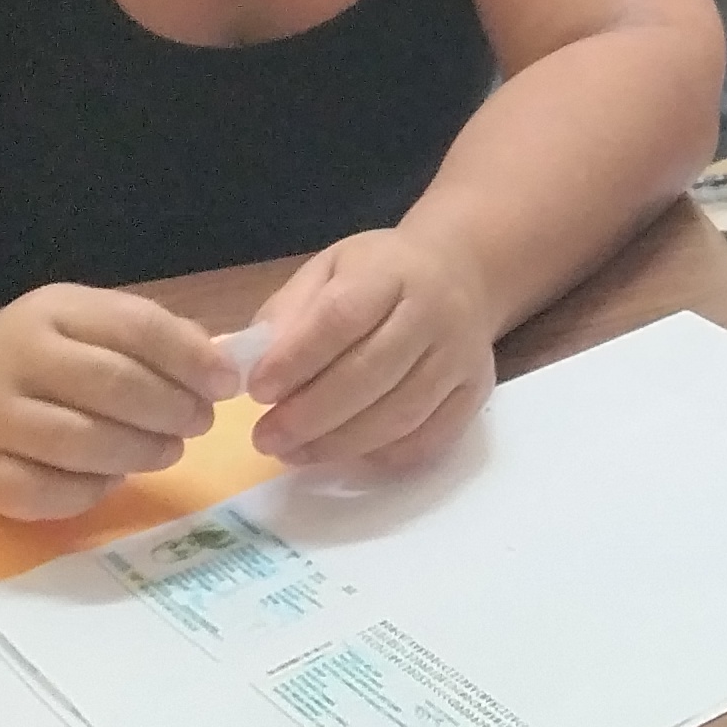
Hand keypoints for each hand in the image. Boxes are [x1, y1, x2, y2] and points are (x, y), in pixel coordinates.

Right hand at [0, 283, 232, 518]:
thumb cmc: (39, 357)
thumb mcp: (86, 324)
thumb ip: (150, 337)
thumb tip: (221, 363)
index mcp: (51, 310)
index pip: (134, 326)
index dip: (190, 357)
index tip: (226, 383)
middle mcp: (13, 359)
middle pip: (113, 386)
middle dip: (172, 409)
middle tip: (200, 423)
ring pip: (84, 443)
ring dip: (142, 451)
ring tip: (167, 450)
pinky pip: (53, 492)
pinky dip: (96, 489)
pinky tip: (113, 476)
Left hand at [245, 223, 498, 469]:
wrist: (462, 272)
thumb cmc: (380, 274)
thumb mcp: (329, 270)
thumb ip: (289, 312)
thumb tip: (251, 366)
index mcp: (392, 271)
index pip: (343, 317)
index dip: (297, 358)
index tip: (257, 390)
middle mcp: (435, 312)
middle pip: (372, 372)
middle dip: (311, 413)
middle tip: (265, 438)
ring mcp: (461, 357)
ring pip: (400, 414)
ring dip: (339, 443)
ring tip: (293, 452)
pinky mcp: (475, 393)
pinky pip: (428, 439)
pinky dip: (382, 456)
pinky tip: (345, 455)